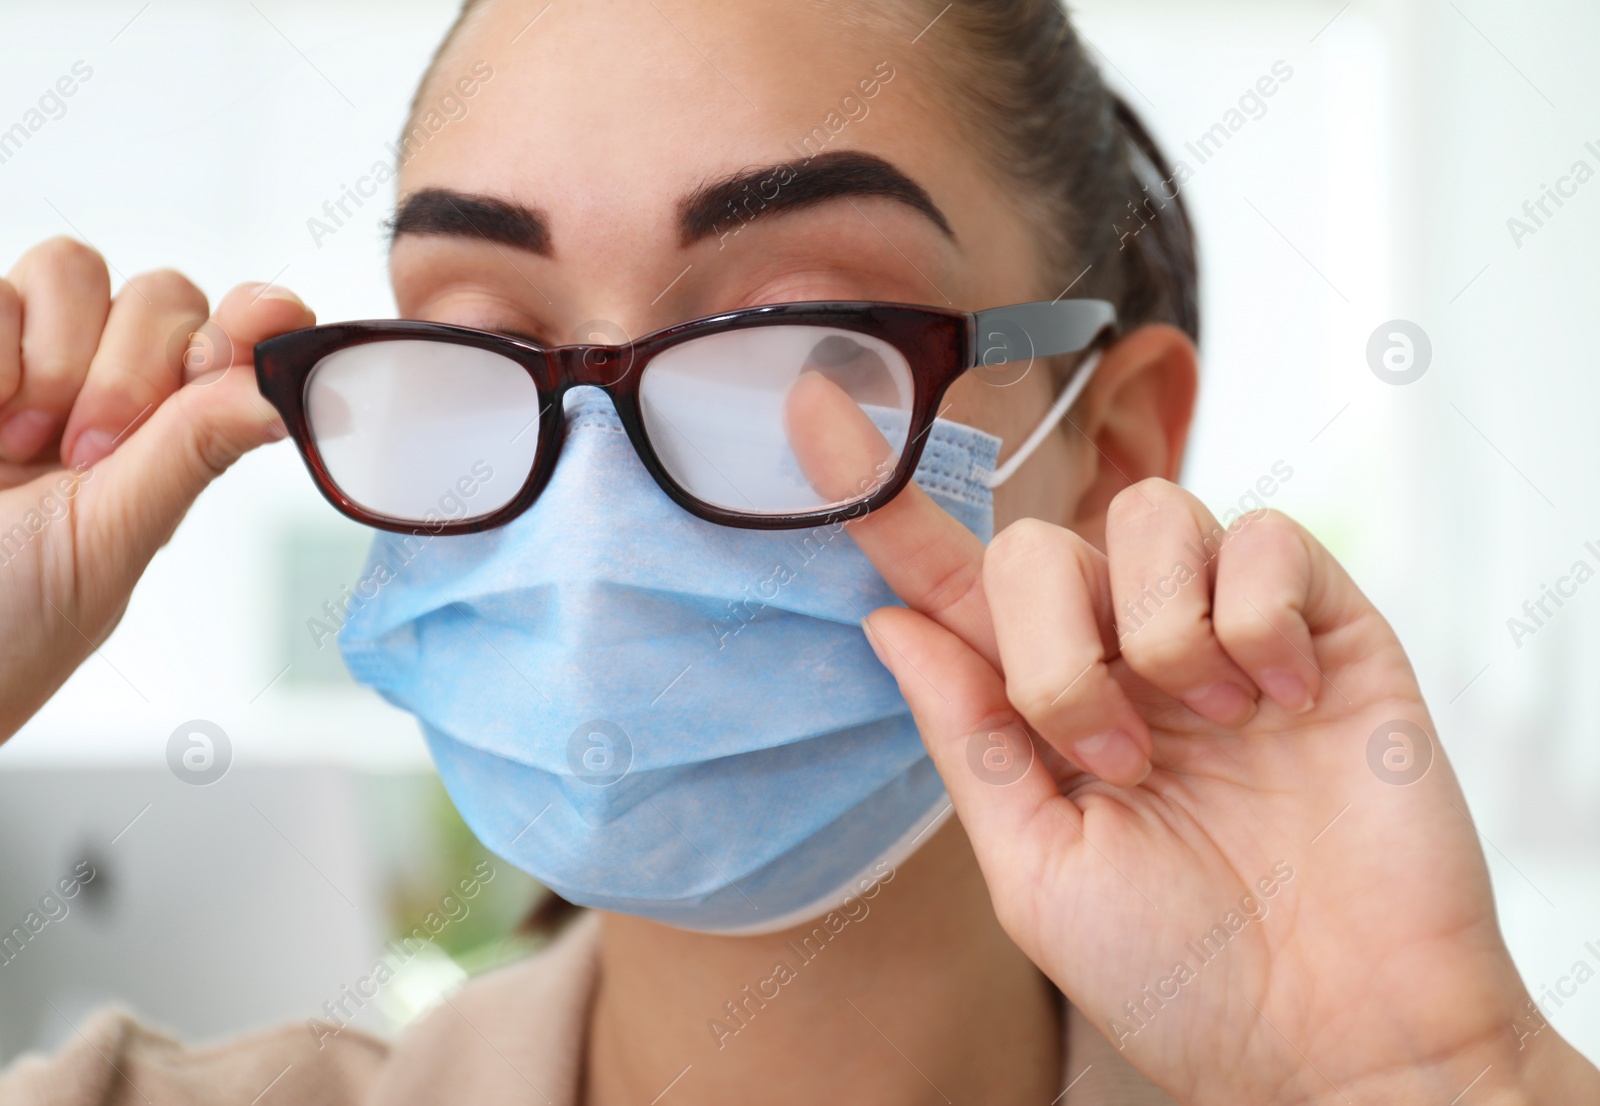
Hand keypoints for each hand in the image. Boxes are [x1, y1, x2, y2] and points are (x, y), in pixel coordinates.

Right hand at [0, 237, 313, 739]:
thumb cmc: (3, 619)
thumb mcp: (110, 539)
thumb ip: (192, 449)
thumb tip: (293, 391)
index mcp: (162, 442)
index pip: (230, 343)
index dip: (252, 323)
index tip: (265, 319)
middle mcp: (99, 390)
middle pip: (162, 295)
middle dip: (131, 369)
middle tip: (86, 453)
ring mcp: (19, 362)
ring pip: (72, 268)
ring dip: (52, 357)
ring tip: (14, 443)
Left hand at [853, 478, 1599, 1104]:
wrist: (1346, 1037)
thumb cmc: (1184, 975)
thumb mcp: (1039, 870)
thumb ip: (970, 737)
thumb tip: (888, 621)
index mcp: (1045, 709)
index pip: (948, 583)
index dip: (879, 497)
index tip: (813, 402)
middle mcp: (1127, 653)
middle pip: (1038, 542)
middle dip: (1053, 646)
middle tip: (1115, 754)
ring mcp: (1227, 631)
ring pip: (1152, 514)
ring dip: (1159, 628)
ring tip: (1210, 725)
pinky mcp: (1328, 622)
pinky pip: (1264, 536)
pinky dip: (1258, 616)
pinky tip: (1284, 703)